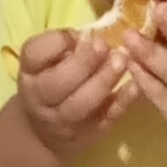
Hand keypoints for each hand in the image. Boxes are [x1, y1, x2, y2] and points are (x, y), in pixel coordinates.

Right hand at [13, 25, 131, 160]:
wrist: (44, 132)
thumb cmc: (50, 82)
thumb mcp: (46, 62)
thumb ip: (62, 46)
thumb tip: (89, 34)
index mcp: (30, 72)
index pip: (34, 54)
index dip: (58, 41)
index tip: (81, 33)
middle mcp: (41, 98)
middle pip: (57, 83)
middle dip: (83, 62)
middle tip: (104, 45)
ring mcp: (64, 120)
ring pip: (81, 104)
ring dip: (103, 81)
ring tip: (122, 60)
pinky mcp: (89, 133)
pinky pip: (106, 118)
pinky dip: (122, 101)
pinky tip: (136, 85)